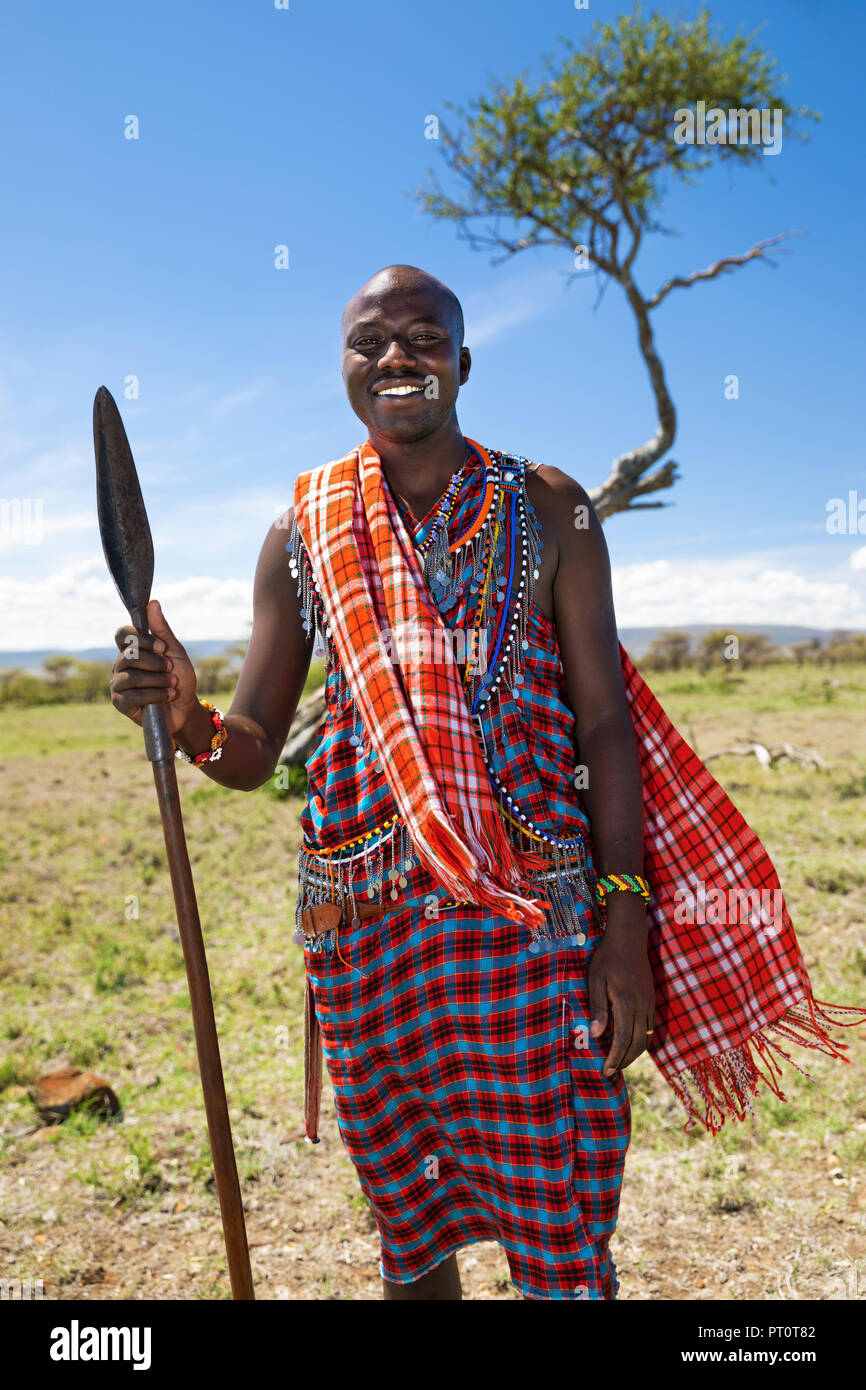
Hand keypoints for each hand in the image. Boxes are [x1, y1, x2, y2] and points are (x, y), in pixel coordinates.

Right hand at [110, 599, 197, 734]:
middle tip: (171, 669)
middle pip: (129, 655)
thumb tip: (152, 603)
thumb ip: (162, 629)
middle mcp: (120, 664)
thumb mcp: (175, 651)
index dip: (141, 638)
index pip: (122, 634)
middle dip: (155, 662)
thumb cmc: (179, 677)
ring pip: (131, 676)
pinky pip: (132, 695)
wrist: (185, 708)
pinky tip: (167, 696)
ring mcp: (118, 684)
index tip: (162, 647)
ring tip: (172, 684)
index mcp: (131, 649)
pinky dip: (155, 694)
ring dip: (158, 680)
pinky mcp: (120, 703)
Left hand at [588, 903, 654, 1078]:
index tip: (606, 1071)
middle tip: (610, 1071)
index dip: (615, 1058)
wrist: (629, 938)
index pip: (623, 1040)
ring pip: (647, 1037)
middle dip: (624, 1060)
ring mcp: (649, 1003)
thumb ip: (598, 1008)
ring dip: (634, 1053)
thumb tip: (596, 1035)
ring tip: (619, 1061)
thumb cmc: (607, 958)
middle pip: (638, 1043)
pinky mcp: (652, 999)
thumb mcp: (595, 980)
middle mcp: (642, 1006)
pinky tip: (631, 1043)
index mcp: (626, 1003)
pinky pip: (651, 1027)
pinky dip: (642, 1040)